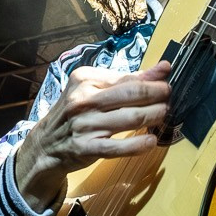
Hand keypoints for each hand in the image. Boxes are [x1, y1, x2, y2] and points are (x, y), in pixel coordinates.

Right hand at [11, 63, 171, 212]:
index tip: (167, 80)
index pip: (127, 78)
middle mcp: (84, 100)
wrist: (46, 144)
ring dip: (154, 116)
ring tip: (164, 114)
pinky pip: (118, 147)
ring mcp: (85, 124)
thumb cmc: (75, 112)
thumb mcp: (93, 89)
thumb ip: (127, 79)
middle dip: (158, 95)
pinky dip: (138, 145)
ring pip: (131, 118)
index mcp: (85, 79)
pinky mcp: (87, 147)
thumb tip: (164, 68)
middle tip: (169, 97)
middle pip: (132, 95)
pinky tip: (151, 142)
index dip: (152, 80)